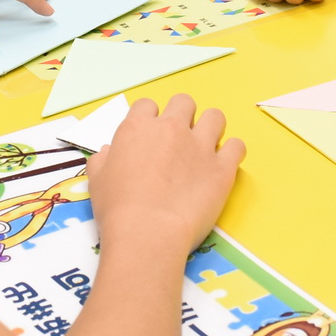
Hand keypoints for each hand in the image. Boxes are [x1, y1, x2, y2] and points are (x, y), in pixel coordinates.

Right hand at [85, 96, 243, 257]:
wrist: (147, 232)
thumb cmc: (118, 209)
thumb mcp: (97, 180)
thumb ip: (103, 160)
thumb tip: (108, 152)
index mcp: (138, 128)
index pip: (147, 105)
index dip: (149, 118)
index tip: (150, 135)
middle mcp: (171, 129)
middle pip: (184, 102)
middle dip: (182, 115)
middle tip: (179, 139)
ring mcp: (200, 146)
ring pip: (215, 117)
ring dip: (210, 128)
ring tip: (205, 147)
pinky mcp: (222, 168)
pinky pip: (237, 146)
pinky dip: (232, 152)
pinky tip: (223, 164)